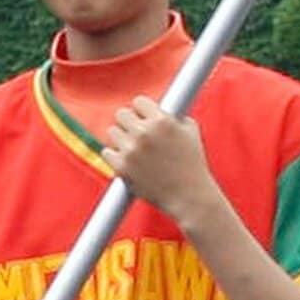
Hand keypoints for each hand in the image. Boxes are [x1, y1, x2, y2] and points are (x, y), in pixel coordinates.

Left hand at [103, 96, 217, 226]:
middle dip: (129, 122)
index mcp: (161, 121)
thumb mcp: (190, 131)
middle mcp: (144, 133)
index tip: (143, 117)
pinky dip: (116, 156)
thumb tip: (160, 107)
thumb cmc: (192, 165)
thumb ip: (173, 116)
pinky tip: (128, 161)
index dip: (142, 110)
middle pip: (121, 114)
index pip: (139, 102)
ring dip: (122, 138)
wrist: (190, 197)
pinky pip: (107, 152)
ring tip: (134, 149)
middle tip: (136, 133)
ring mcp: (131, 151)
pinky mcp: (121, 168)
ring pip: (112, 132)